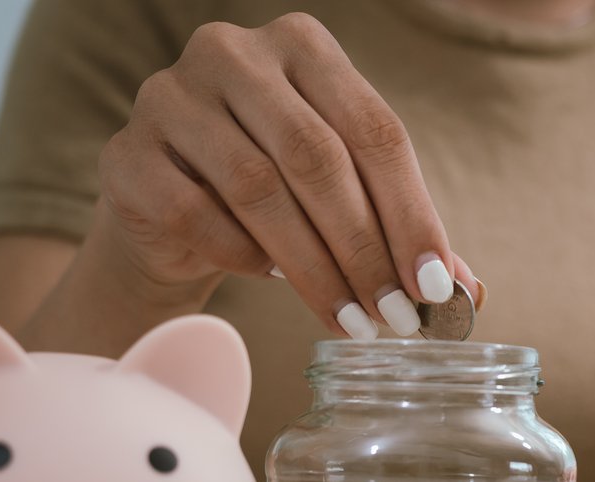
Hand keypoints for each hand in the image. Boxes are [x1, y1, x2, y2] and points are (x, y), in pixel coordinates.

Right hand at [92, 13, 478, 337]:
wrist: (170, 216)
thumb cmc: (278, 199)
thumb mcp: (349, 203)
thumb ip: (406, 235)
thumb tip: (469, 297)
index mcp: (304, 46)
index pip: (375, 131)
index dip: (412, 214)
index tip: (437, 288)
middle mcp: (233, 53)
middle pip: (318, 158)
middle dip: (365, 250)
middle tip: (394, 319)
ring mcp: (169, 96)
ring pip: (258, 189)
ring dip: (314, 269)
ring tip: (350, 322)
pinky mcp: (125, 153)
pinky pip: (196, 214)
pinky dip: (243, 257)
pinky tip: (268, 278)